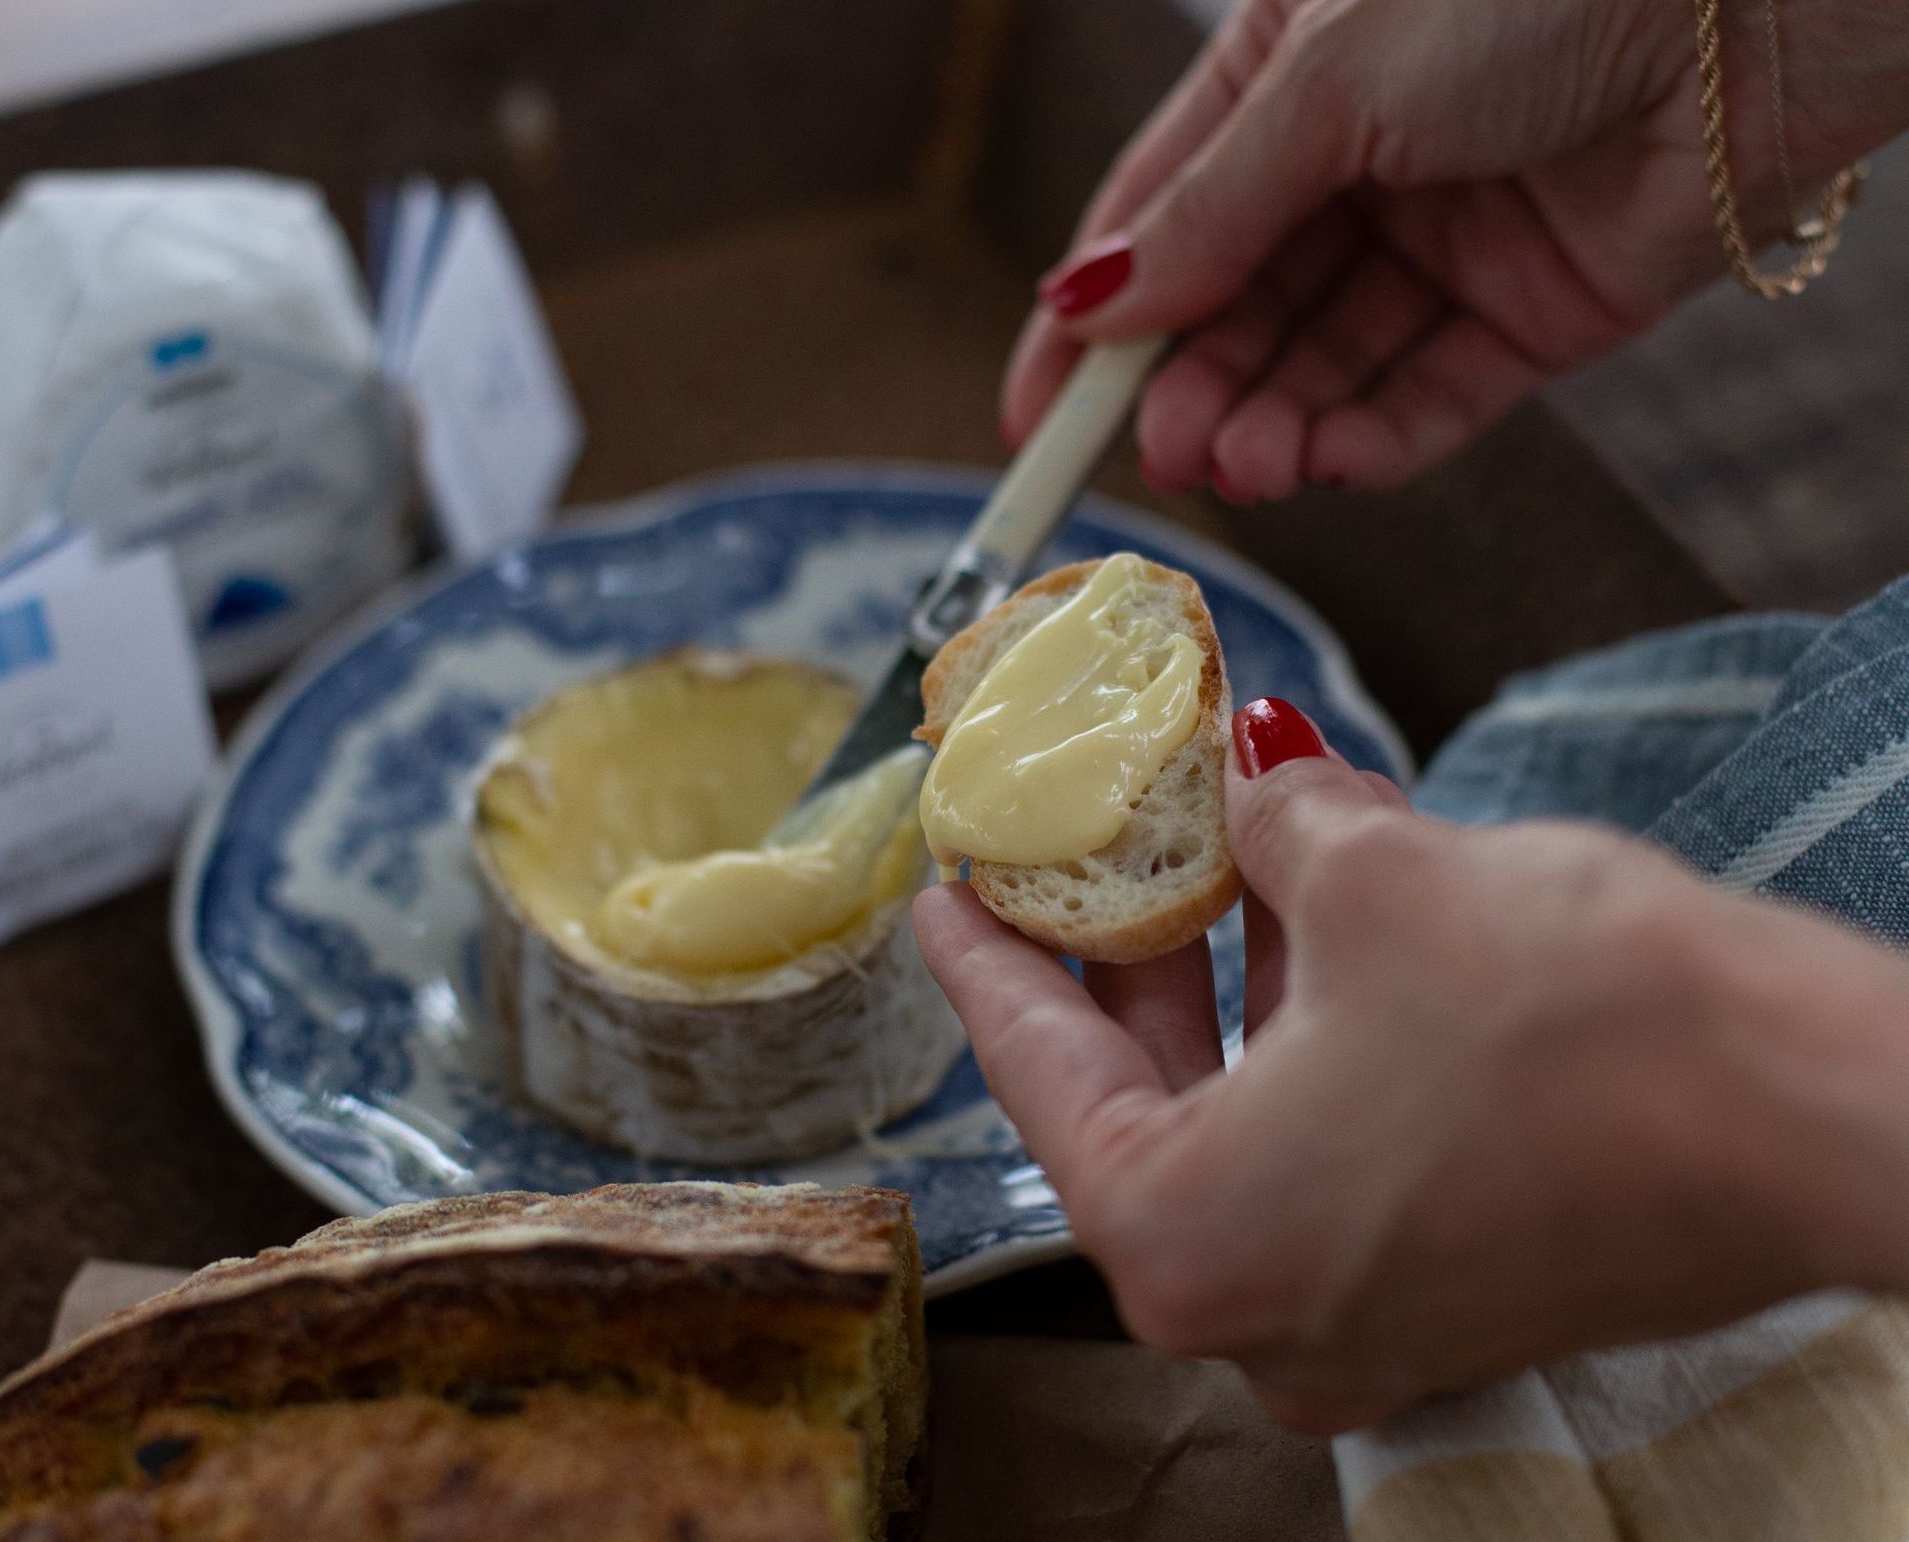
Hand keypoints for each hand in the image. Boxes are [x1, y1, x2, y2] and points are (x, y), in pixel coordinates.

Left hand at [912, 703, 1908, 1430]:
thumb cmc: (1576, 1019)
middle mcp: (1258, 1313)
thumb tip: (1250, 783)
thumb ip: (1274, 827)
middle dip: (1120, 956)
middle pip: (1140, 1099)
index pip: (1036, 1071)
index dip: (983, 962)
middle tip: (1074, 857)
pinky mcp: (1453, 1288)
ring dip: (1233, 983)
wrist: (1815, 1110)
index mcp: (1186, 1241)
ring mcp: (1361, 1318)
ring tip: (1209, 854)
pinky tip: (1322, 921)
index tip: (941, 896)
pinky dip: (1312, 1038)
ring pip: (1246, 1118)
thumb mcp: (1375, 878)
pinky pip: (1332, 1148)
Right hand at [1005, 0, 1908, 498]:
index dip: (1087, 326)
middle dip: (1194, 388)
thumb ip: (1211, 209)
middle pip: (1238, 307)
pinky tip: (1327, 461)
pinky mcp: (1529, 310)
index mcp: (1286, 74)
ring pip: (1326, 362)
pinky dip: (1372, 436)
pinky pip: (1426, 393)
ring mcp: (1442, 239)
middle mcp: (1356, 161)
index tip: (1031, 421)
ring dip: (1275, 423)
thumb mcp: (1332, 82)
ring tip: (1247, 467)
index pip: (1157, 219)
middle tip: (1166, 456)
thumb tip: (1090, 301)